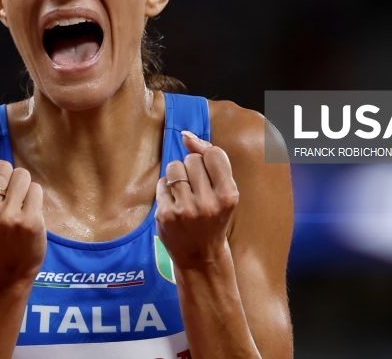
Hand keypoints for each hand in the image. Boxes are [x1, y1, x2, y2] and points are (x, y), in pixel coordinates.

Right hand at [0, 131, 45, 284]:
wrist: (8, 269)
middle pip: (4, 167)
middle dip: (8, 180)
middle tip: (6, 205)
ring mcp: (7, 219)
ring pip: (22, 175)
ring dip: (24, 188)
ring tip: (18, 209)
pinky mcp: (29, 222)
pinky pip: (36, 189)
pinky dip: (35, 198)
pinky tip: (29, 216)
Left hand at [155, 131, 238, 268]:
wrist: (201, 256)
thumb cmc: (214, 217)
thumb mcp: (224, 191)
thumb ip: (211, 160)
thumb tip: (186, 135)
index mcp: (229, 195)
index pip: (213, 154)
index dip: (206, 158)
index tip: (207, 172)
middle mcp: (209, 203)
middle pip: (191, 159)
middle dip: (191, 169)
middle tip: (196, 190)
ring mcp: (186, 210)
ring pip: (174, 167)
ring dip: (177, 176)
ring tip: (184, 194)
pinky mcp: (166, 215)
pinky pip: (162, 183)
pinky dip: (166, 189)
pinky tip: (174, 203)